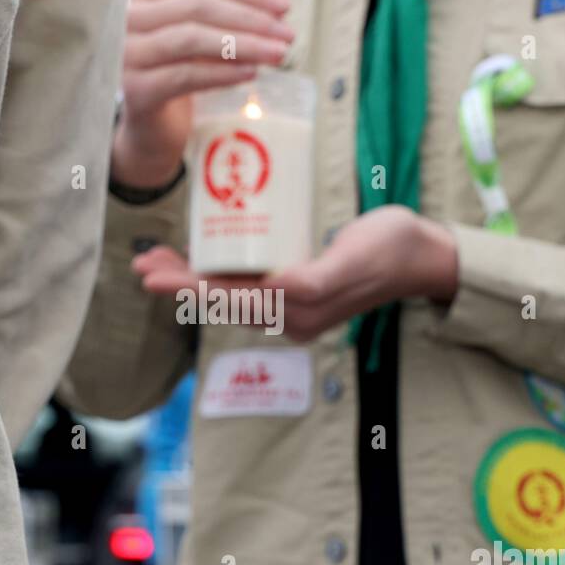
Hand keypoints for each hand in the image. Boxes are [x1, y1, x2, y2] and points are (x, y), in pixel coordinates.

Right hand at [112, 0, 294, 188]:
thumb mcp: (187, 28)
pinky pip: (185, 75)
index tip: (285, 6)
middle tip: (288, 34)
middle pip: (198, 6)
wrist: (151, 129)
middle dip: (250, 19)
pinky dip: (221, 73)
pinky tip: (251, 73)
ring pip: (192, 38)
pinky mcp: (135, 90)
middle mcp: (128, 18)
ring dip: (242, 44)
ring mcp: (126, 54)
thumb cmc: (174, 71)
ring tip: (278, 55)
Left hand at [133, 206, 459, 341]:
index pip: (230, 298)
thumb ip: (315, 279)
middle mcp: (291, 316)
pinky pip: (247, 288)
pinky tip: (198, 262)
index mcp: (299, 307)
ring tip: (155, 263)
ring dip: (190, 280)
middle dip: (179, 283)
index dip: (189, 287)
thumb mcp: (352, 259)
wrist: (423, 255)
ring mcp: (294, 308)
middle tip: (141, 264)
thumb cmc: (392, 248)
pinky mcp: (297, 294)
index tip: (155, 276)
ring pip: (230, 295)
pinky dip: (216, 276)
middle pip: (222, 300)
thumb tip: (275, 290)